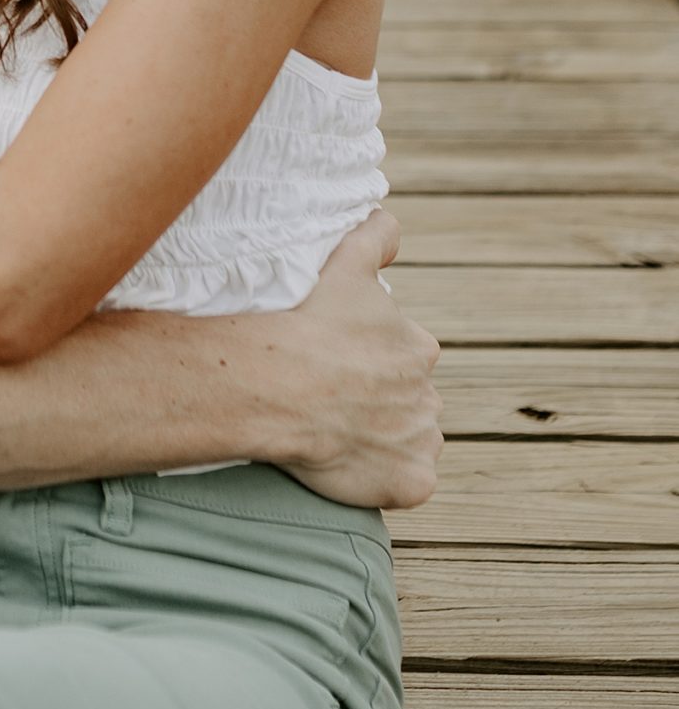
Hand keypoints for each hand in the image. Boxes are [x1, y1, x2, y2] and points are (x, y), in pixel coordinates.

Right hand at [267, 210, 444, 509]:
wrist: (279, 385)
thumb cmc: (307, 323)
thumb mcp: (345, 261)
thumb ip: (376, 236)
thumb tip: (389, 224)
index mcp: (418, 348)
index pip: (405, 357)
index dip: (370, 361)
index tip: (336, 362)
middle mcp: (430, 396)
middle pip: (408, 401)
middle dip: (380, 402)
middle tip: (331, 399)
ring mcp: (422, 442)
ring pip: (408, 441)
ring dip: (384, 440)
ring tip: (335, 434)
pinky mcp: (411, 483)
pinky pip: (407, 484)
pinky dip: (386, 479)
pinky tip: (351, 467)